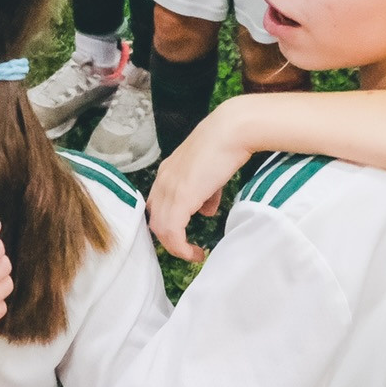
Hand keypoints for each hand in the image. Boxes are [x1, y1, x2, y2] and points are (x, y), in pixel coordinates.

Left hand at [146, 99, 257, 260]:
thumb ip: (205, 194)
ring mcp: (169, 188)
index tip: (182, 237)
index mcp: (167, 173)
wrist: (230, 132)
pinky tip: (196, 252)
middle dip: (170, 239)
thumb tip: (206, 211)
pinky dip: (181, 247)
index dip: (166, 223)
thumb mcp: (211, 175)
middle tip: (187, 250)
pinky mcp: (180, 197)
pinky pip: (172, 231)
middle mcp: (162, 181)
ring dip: (175, 246)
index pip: (156, 205)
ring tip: (192, 254)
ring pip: (160, 228)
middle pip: (155, 220)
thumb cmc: (225, 147)